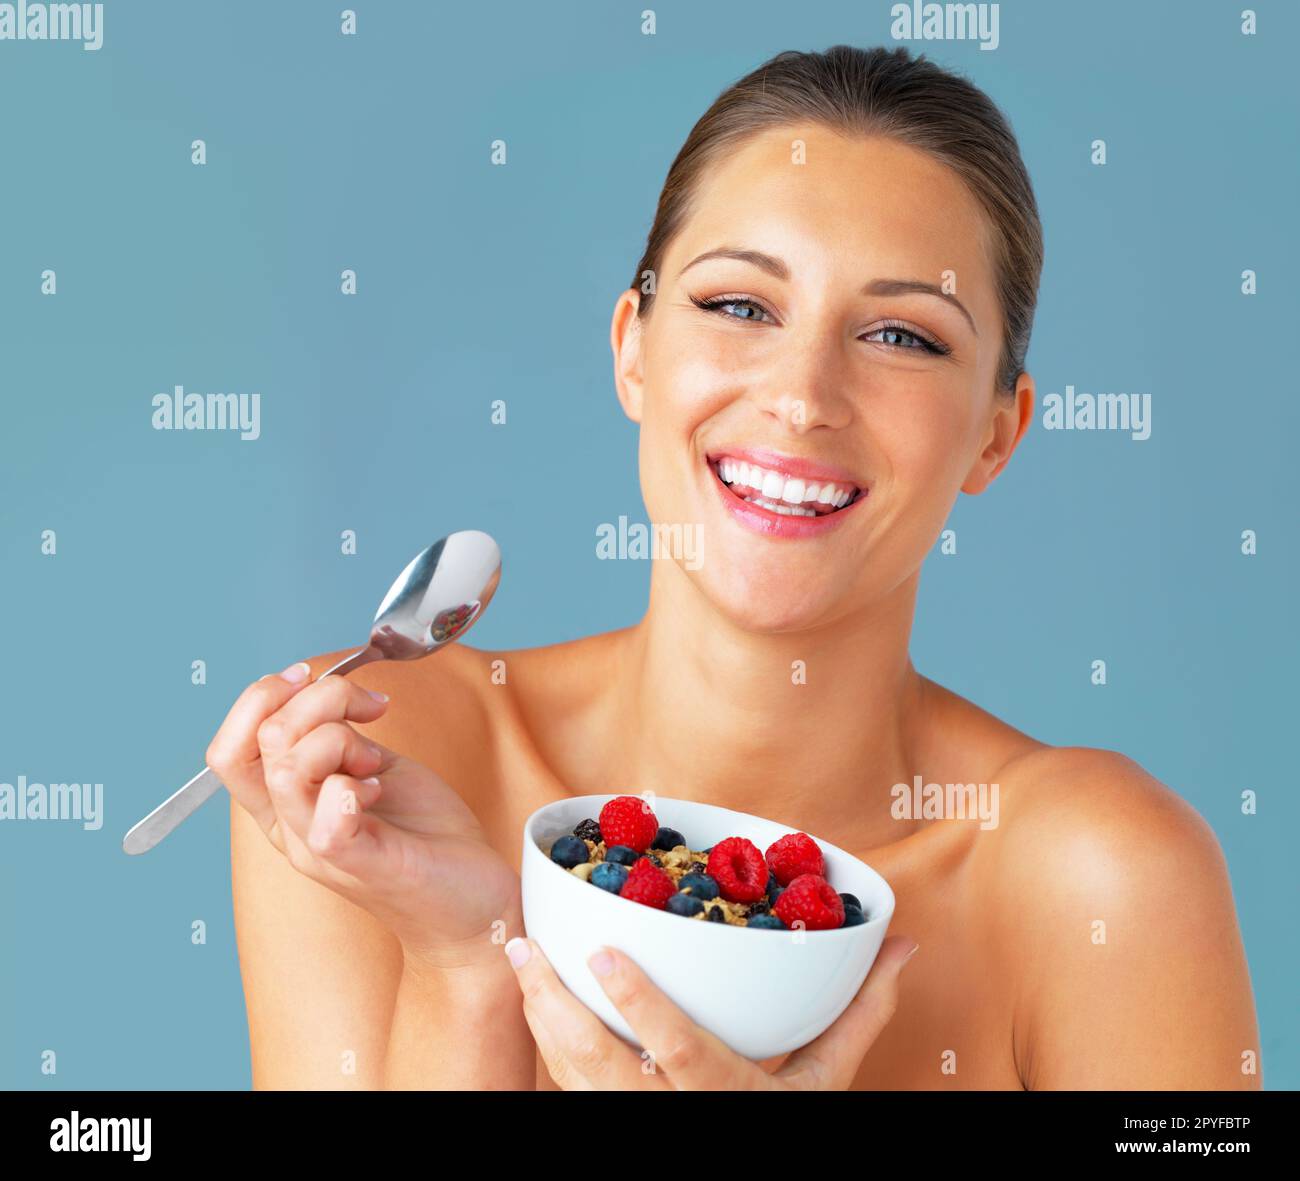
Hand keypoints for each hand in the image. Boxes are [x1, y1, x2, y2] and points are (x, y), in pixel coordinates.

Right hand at [207, 661, 520, 967]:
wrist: (472, 901)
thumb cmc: (423, 835)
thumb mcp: (373, 770)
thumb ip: (339, 738)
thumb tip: (322, 693)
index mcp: (285, 807)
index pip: (228, 750)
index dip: (261, 698)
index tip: (310, 676)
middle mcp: (292, 831)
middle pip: (263, 741)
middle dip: (322, 701)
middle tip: (369, 717)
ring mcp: (322, 851)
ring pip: (288, 768)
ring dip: (340, 740)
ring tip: (375, 762)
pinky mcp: (364, 865)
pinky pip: (328, 821)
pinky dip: (350, 788)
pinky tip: (379, 787)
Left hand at [504, 932, 917, 1089]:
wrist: (756, 1174)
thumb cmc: (789, 1126)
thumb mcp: (827, 1082)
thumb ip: (859, 1013)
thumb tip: (902, 944)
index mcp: (732, 1100)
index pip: (679, 1055)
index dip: (640, 1006)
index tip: (603, 954)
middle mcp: (675, 1119)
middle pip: (601, 1068)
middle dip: (558, 1008)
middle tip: (526, 949)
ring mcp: (635, 1126)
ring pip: (572, 1079)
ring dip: (541, 1018)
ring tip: (520, 958)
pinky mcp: (610, 1125)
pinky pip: (570, 1087)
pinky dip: (548, 1041)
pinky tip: (535, 1000)